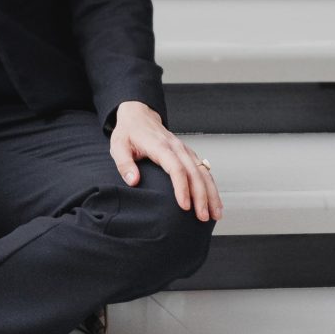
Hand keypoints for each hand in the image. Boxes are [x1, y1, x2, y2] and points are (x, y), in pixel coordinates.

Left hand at [108, 101, 222, 221]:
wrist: (139, 116)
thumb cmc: (128, 133)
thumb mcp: (118, 146)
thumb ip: (124, 164)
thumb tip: (133, 180)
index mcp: (160, 146)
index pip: (176, 169)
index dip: (182, 188)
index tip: (184, 206)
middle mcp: (177, 148)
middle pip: (195, 173)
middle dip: (201, 197)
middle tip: (202, 217)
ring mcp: (185, 151)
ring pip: (204, 173)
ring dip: (211, 194)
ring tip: (215, 214)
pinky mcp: (188, 154)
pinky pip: (204, 171)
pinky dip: (211, 187)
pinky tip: (214, 201)